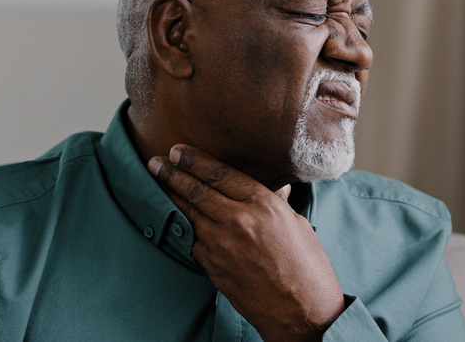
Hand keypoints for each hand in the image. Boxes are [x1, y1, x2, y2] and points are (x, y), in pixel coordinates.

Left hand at [148, 144, 345, 341]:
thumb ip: (278, 204)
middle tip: (156, 162)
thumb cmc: (308, 268)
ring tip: (159, 184)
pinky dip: (190, 231)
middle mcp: (239, 221)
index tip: (178, 151)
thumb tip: (275, 188)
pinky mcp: (213, 267)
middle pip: (197, 190)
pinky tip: (184, 223)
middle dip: (172, 174)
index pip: (221, 174)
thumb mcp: (298, 225)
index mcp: (264, 204)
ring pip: (190, 215)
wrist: (301, 313)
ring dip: (172, 198)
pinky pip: (196, 242)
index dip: (195, 160)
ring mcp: (222, 246)